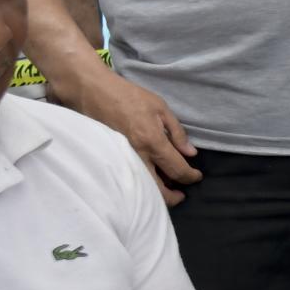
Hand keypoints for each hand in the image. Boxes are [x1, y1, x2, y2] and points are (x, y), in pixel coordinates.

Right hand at [69, 68, 201, 205]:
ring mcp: (121, 160)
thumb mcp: (160, 108)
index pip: (177, 170)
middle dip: (173, 197)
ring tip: (167, 186)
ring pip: (142, 188)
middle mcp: (137, 155)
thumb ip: (177, 132)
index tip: (196, 176)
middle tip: (181, 193)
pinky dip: (142, 183)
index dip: (191, 177)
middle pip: (158, 190)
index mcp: (153, 141)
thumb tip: (190, 153)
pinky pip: (130, 178)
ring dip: (157, 192)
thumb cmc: (128, 95)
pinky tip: (149, 176)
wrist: (92, 91)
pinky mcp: (110, 159)